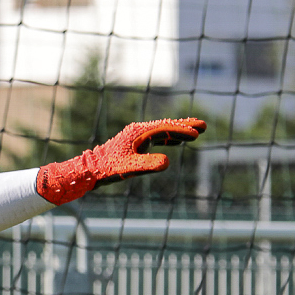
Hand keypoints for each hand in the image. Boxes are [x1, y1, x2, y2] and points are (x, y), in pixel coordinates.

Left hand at [35, 118, 206, 204]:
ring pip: (161, 130)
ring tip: (195, 132)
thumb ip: (147, 164)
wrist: (91, 169)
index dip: (182, 130)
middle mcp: (138, 131)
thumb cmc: (108, 169)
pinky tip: (175, 141)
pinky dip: (168, 137)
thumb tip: (167, 162)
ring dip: (178, 131)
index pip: (164, 129)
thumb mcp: (129, 168)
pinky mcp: (134, 142)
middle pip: (166, 125)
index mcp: (138, 133)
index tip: (197, 133)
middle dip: (184, 126)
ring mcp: (136, 136)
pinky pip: (155, 137)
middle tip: (204, 125)